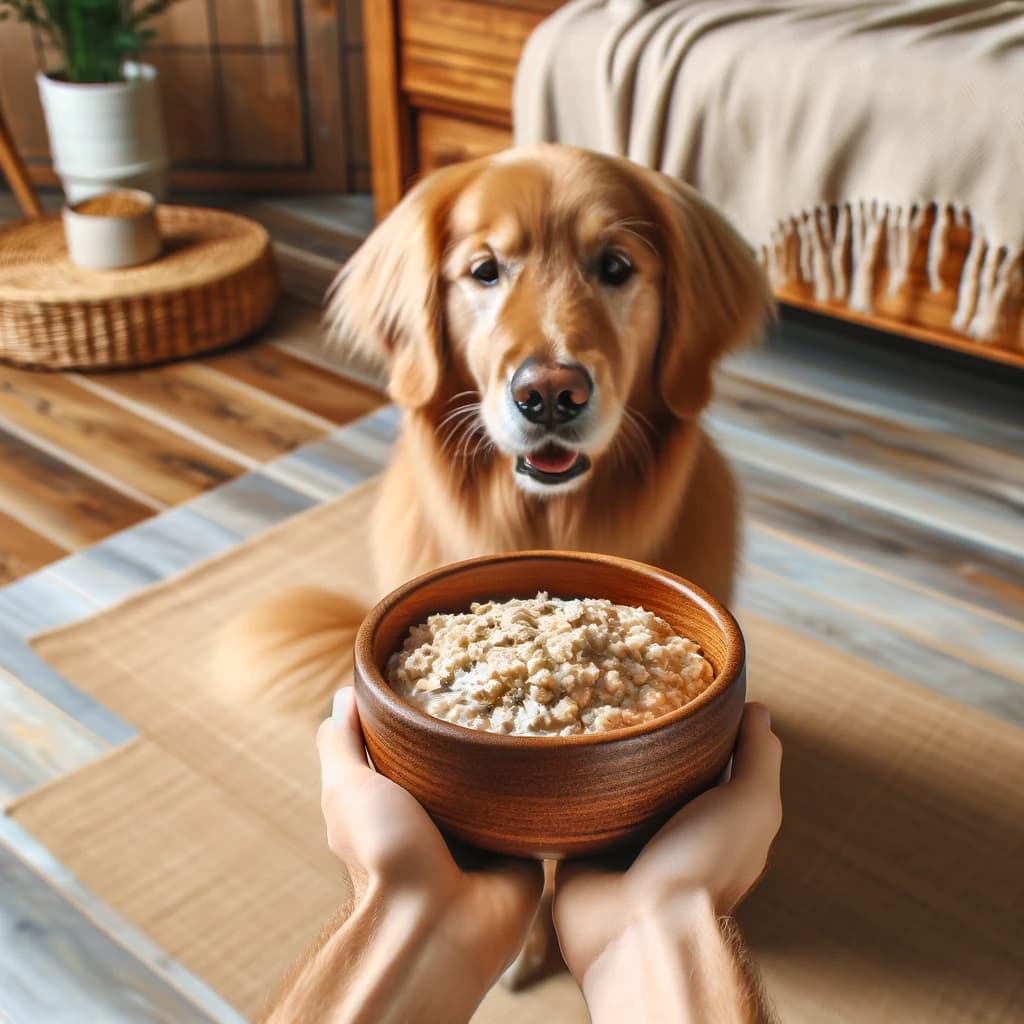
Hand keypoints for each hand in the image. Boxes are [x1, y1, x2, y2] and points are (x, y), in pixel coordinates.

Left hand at [317, 688, 544, 994]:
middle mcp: (446, 816)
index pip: (419, 746)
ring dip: (520, 748)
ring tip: (540, 690)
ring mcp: (488, 832)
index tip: (448, 664)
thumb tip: (344, 694)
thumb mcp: (346, 791)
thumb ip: (342, 745)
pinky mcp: (527, 845)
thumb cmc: (382, 855)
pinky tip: (564, 737)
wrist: (436, 925)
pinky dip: (552, 780)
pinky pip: (545, 805)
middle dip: (482, 723)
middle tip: (504, 671)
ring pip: (508, 778)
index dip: (429, 709)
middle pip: (467, 759)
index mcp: (403, 803)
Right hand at [553, 702, 782, 980]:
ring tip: (578, 711)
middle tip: (616, 692)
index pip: (704, 764)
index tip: (672, 686)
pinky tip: (552, 754)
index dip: (693, 728)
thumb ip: (759, 757)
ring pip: (606, 789)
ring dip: (596, 762)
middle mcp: (668, 831)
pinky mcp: (580, 850)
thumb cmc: (705, 864)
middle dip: (637, 739)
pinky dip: (561, 788)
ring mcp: (621, 843)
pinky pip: (567, 810)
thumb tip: (758, 709)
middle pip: (652, 773)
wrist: (640, 929)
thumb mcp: (752, 804)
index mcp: (712, 821)